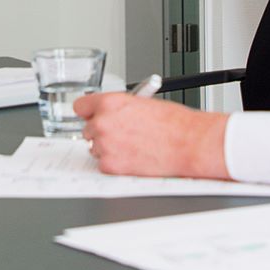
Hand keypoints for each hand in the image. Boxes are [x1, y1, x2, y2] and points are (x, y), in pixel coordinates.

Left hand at [74, 93, 230, 178]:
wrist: (188, 143)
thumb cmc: (174, 123)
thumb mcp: (143, 103)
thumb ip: (119, 107)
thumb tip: (110, 113)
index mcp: (110, 103)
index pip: (80, 106)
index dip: (89, 112)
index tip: (92, 116)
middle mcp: (103, 123)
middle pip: (87, 129)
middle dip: (101, 132)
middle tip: (122, 134)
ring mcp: (105, 145)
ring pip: (95, 148)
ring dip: (109, 148)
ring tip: (133, 146)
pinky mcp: (111, 166)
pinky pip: (104, 164)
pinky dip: (116, 163)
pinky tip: (133, 157)